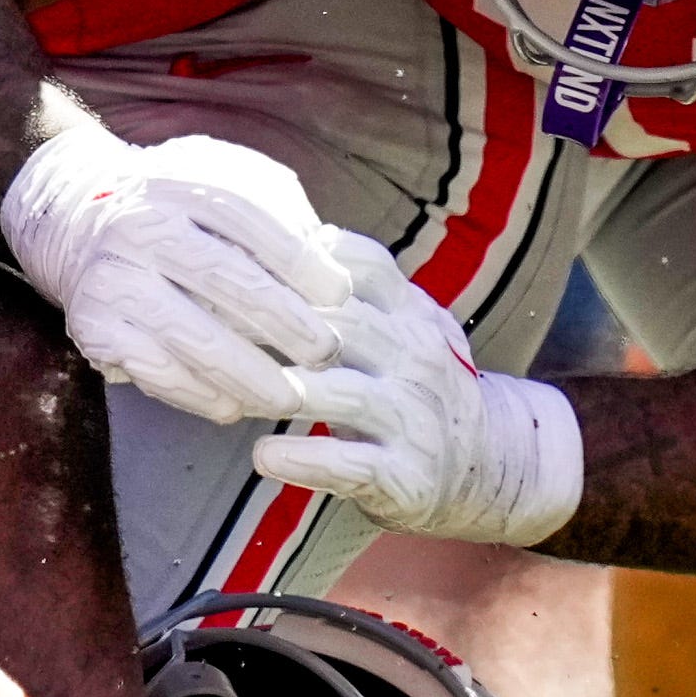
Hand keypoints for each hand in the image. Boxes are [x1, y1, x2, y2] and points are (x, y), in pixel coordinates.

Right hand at [1, 122, 355, 423]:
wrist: (77, 219)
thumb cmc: (176, 206)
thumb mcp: (221, 177)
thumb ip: (275, 206)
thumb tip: (330, 255)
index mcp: (177, 185)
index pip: (245, 216)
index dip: (297, 257)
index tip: (340, 293)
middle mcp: (139, 227)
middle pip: (222, 276)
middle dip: (284, 321)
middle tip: (327, 352)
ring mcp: (112, 278)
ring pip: (189, 334)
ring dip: (247, 375)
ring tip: (291, 400)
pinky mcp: (92, 325)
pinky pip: (152, 369)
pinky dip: (197, 395)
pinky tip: (233, 408)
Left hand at [257, 236, 583, 546]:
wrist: (489, 465)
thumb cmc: (411, 382)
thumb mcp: (398, 323)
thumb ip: (348, 284)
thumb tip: (273, 222)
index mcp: (410, 312)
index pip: (361, 264)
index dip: (296, 258)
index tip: (233, 259)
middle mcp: (417, 357)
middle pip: (341, 324)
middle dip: (270, 324)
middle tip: (206, 325)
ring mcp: (415, 416)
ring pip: (342, 393)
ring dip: (280, 390)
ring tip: (230, 390)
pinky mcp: (407, 474)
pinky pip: (350, 463)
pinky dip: (304, 459)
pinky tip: (262, 454)